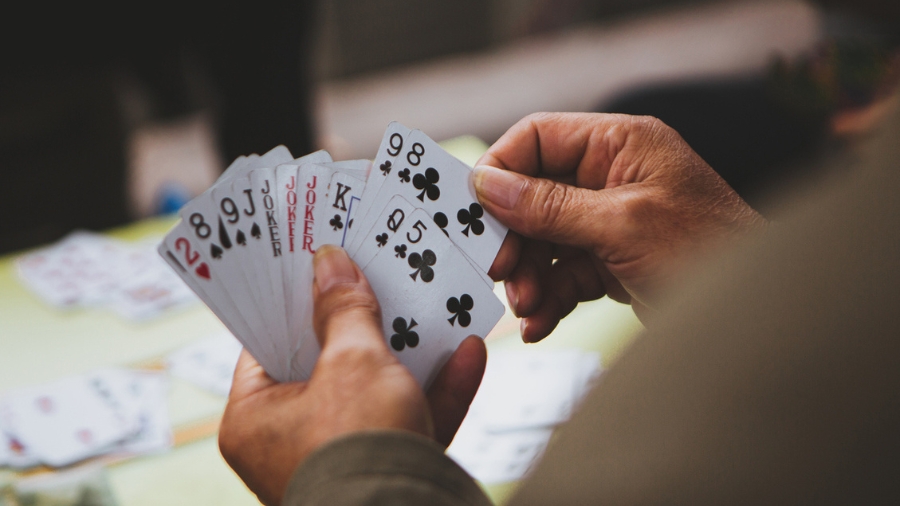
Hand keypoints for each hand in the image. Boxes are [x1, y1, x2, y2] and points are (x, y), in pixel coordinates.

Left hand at [218, 245, 486, 504]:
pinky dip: (439, 388)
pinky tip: (468, 352)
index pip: (267, 343)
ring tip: (429, 304)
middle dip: (360, 320)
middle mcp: (293, 442)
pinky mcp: (390, 469)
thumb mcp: (353, 363)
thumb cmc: (360, 451)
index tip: (314, 263)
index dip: (294, 299)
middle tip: (373, 272)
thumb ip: (346, 311)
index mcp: (257, 420)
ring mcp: (345, 457)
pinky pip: (412, 419)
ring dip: (409, 350)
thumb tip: (332, 264)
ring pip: (378, 390)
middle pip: (327, 363)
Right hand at [476, 113, 765, 336]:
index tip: (474, 211)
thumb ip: (550, 205)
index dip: (500, 170)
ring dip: (527, 277)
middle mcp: (611, 178)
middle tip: (500, 273)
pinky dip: (548, 299)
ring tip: (527, 307)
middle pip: (532, 196)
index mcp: (620, 144)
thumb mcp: (622, 226)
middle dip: (514, 239)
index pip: (538, 139)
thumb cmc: (713, 254)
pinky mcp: (612, 263)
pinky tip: (539, 324)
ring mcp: (610, 223)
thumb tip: (488, 185)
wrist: (759, 319)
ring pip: (543, 241)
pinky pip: (562, 276)